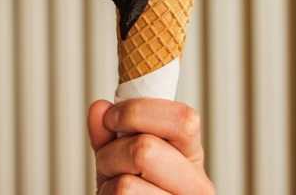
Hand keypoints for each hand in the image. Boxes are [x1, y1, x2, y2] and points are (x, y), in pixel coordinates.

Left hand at [88, 99, 213, 194]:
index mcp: (191, 154)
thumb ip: (111, 131)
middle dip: (112, 150)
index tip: (111, 117)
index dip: (138, 111)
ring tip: (113, 182)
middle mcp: (196, 184)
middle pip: (145, 149)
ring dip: (107, 178)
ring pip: (126, 183)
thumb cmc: (132, 188)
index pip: (182, 119)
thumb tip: (99, 109)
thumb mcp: (121, 154)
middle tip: (108, 158)